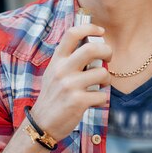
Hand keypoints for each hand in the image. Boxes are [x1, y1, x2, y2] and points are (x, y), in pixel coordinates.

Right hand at [31, 24, 111, 140]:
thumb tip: (94, 46)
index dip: (89, 28)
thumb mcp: (54, 73)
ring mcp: (69, 86)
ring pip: (102, 73)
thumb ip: (69, 60)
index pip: (72, 34)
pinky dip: (102, 99)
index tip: (100, 31)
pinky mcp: (78, 101)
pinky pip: (102, 95)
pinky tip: (94, 102)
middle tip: (109, 57)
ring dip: (107, 79)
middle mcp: (62, 70)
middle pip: (92, 48)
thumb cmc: (53, 97)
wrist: (41, 124)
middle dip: (107, 51)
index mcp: (57, 60)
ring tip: (101, 85)